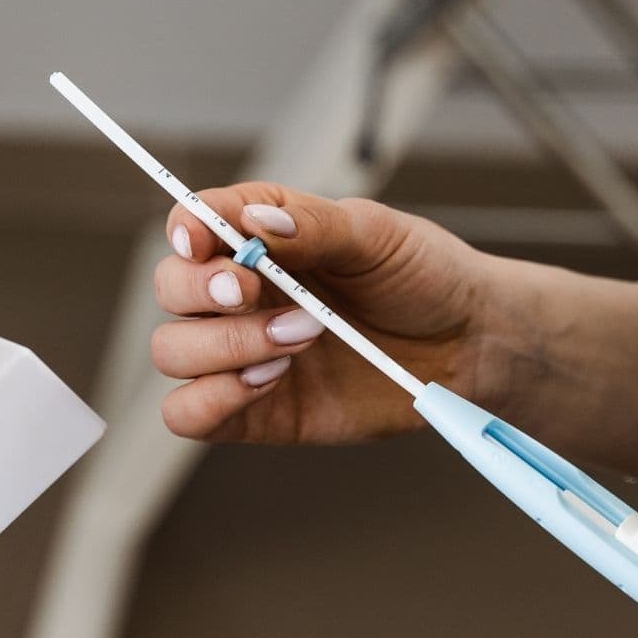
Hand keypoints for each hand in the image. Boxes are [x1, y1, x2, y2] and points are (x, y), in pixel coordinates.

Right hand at [148, 184, 534, 443]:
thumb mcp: (379, 236)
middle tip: (253, 292)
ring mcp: (243, 353)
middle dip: (202, 291)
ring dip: (223, 346)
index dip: (185, 229)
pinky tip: (269, 381)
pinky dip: (212, 400)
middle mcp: (243, 294)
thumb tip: (254, 222)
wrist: (467, 346)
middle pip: (169, 289)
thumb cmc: (425, 279)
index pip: (193, 223)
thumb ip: (314, 227)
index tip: (200, 241)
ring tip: (298, 338)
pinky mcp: (254, 411)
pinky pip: (188, 414)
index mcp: (264, 237)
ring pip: (171, 351)